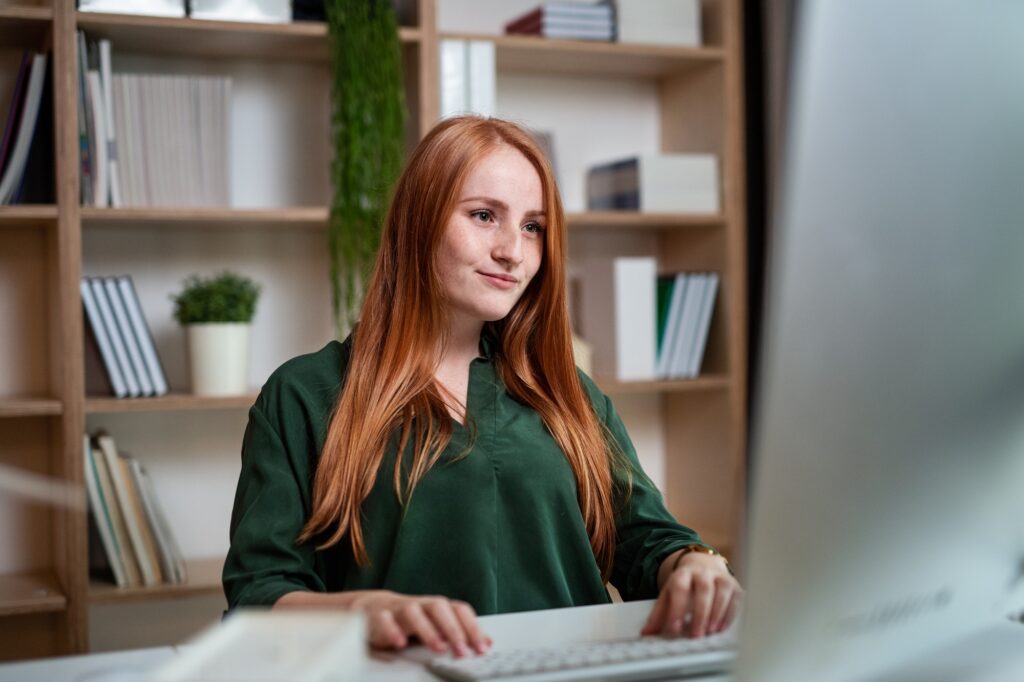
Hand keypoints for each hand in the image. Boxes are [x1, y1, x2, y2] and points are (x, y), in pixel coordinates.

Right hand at [347, 590, 491, 655]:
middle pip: (439, 608)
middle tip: (461, 652)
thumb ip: (460, 631)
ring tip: (438, 649)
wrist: (372, 608)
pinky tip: (400, 644)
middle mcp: (420, 605)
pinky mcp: (378, 616)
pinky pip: (385, 620)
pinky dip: (392, 630)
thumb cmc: (409, 619)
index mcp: (436, 607)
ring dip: (427, 630)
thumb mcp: (436, 624)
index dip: (472, 627)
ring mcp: (398, 608)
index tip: (481, 648)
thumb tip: (488, 642)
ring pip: (413, 611)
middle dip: (453, 629)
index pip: (459, 610)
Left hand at [641, 551, 742, 638]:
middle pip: (703, 589)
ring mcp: (720, 576)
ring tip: (710, 632)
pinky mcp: (734, 585)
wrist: (703, 565)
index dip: (677, 609)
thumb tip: (646, 633)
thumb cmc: (685, 585)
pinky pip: (735, 598)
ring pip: (721, 591)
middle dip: (700, 613)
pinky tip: (722, 628)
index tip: (675, 629)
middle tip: (696, 635)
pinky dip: (730, 614)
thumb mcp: (668, 595)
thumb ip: (658, 614)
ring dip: (716, 613)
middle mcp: (702, 572)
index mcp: (682, 574)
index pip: (679, 588)